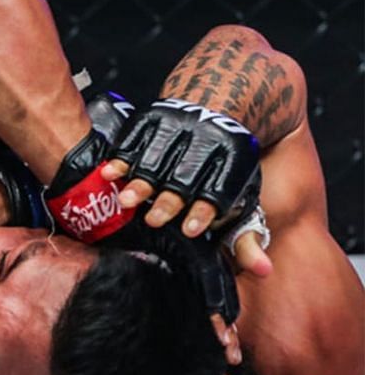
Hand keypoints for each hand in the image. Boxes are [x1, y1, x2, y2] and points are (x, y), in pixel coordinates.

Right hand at [104, 99, 260, 235]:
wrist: (221, 102)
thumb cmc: (224, 167)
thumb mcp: (242, 194)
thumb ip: (247, 236)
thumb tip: (264, 272)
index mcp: (236, 159)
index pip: (220, 189)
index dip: (204, 210)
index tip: (189, 231)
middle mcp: (209, 139)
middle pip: (186, 175)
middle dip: (169, 199)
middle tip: (153, 221)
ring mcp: (181, 124)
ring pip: (157, 156)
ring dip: (140, 181)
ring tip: (126, 203)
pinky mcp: (155, 115)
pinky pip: (134, 137)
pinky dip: (120, 157)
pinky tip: (110, 174)